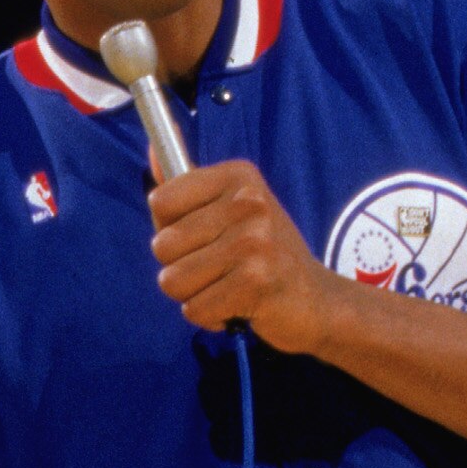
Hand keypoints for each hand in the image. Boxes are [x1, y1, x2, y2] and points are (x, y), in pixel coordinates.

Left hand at [147, 161, 337, 350]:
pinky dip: (208, 316)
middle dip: (179, 268)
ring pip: (171, 281)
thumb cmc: (261, 254)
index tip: (200, 235)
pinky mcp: (255, 282)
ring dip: (192, 295)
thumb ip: (187, 188)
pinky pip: (193, 309)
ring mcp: (254, 241)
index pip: (161, 201)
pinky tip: (235, 304)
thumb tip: (152, 151)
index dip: (168, 228)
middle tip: (217, 267)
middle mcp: (248, 202)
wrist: (314, 298)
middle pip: (161, 245)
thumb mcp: (230, 209)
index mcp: (238, 176)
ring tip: (225, 286)